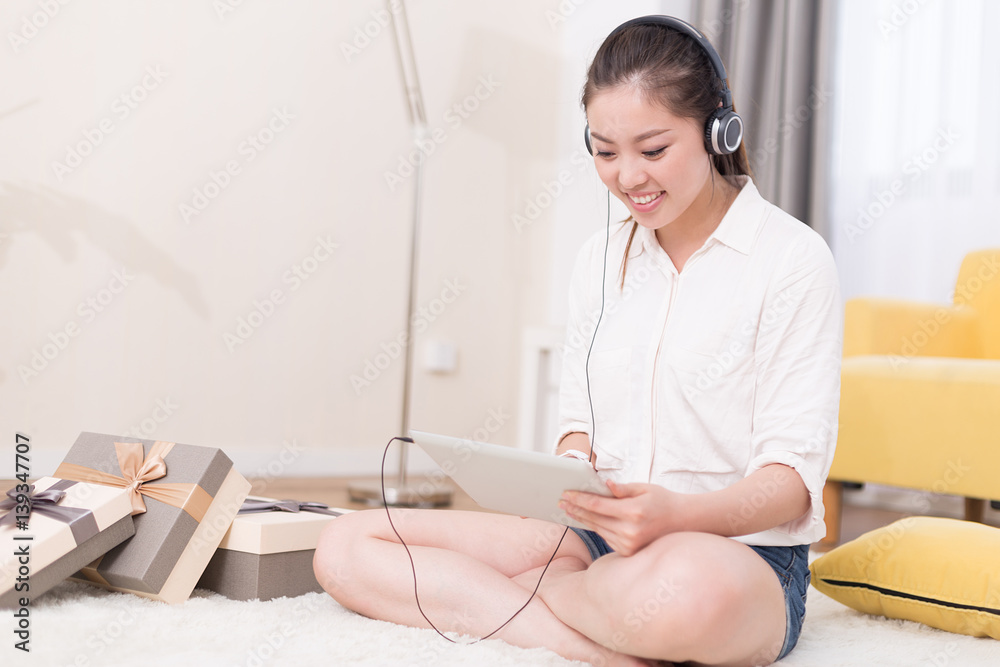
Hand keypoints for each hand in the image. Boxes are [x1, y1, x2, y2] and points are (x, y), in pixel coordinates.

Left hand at [559, 480, 683, 556]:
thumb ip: (623, 488)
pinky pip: (606, 537)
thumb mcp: (644, 488)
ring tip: (569, 509)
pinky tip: (586, 519)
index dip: (579, 499)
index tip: (566, 494)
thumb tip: (605, 484)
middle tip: (561, 501)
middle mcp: (630, 532)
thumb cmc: (663, 501)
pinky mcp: (629, 552)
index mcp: (634, 512)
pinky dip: (596, 527)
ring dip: (582, 519)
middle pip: (594, 519)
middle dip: (575, 509)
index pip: (598, 505)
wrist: (683, 522)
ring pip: (598, 529)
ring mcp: (629, 544)